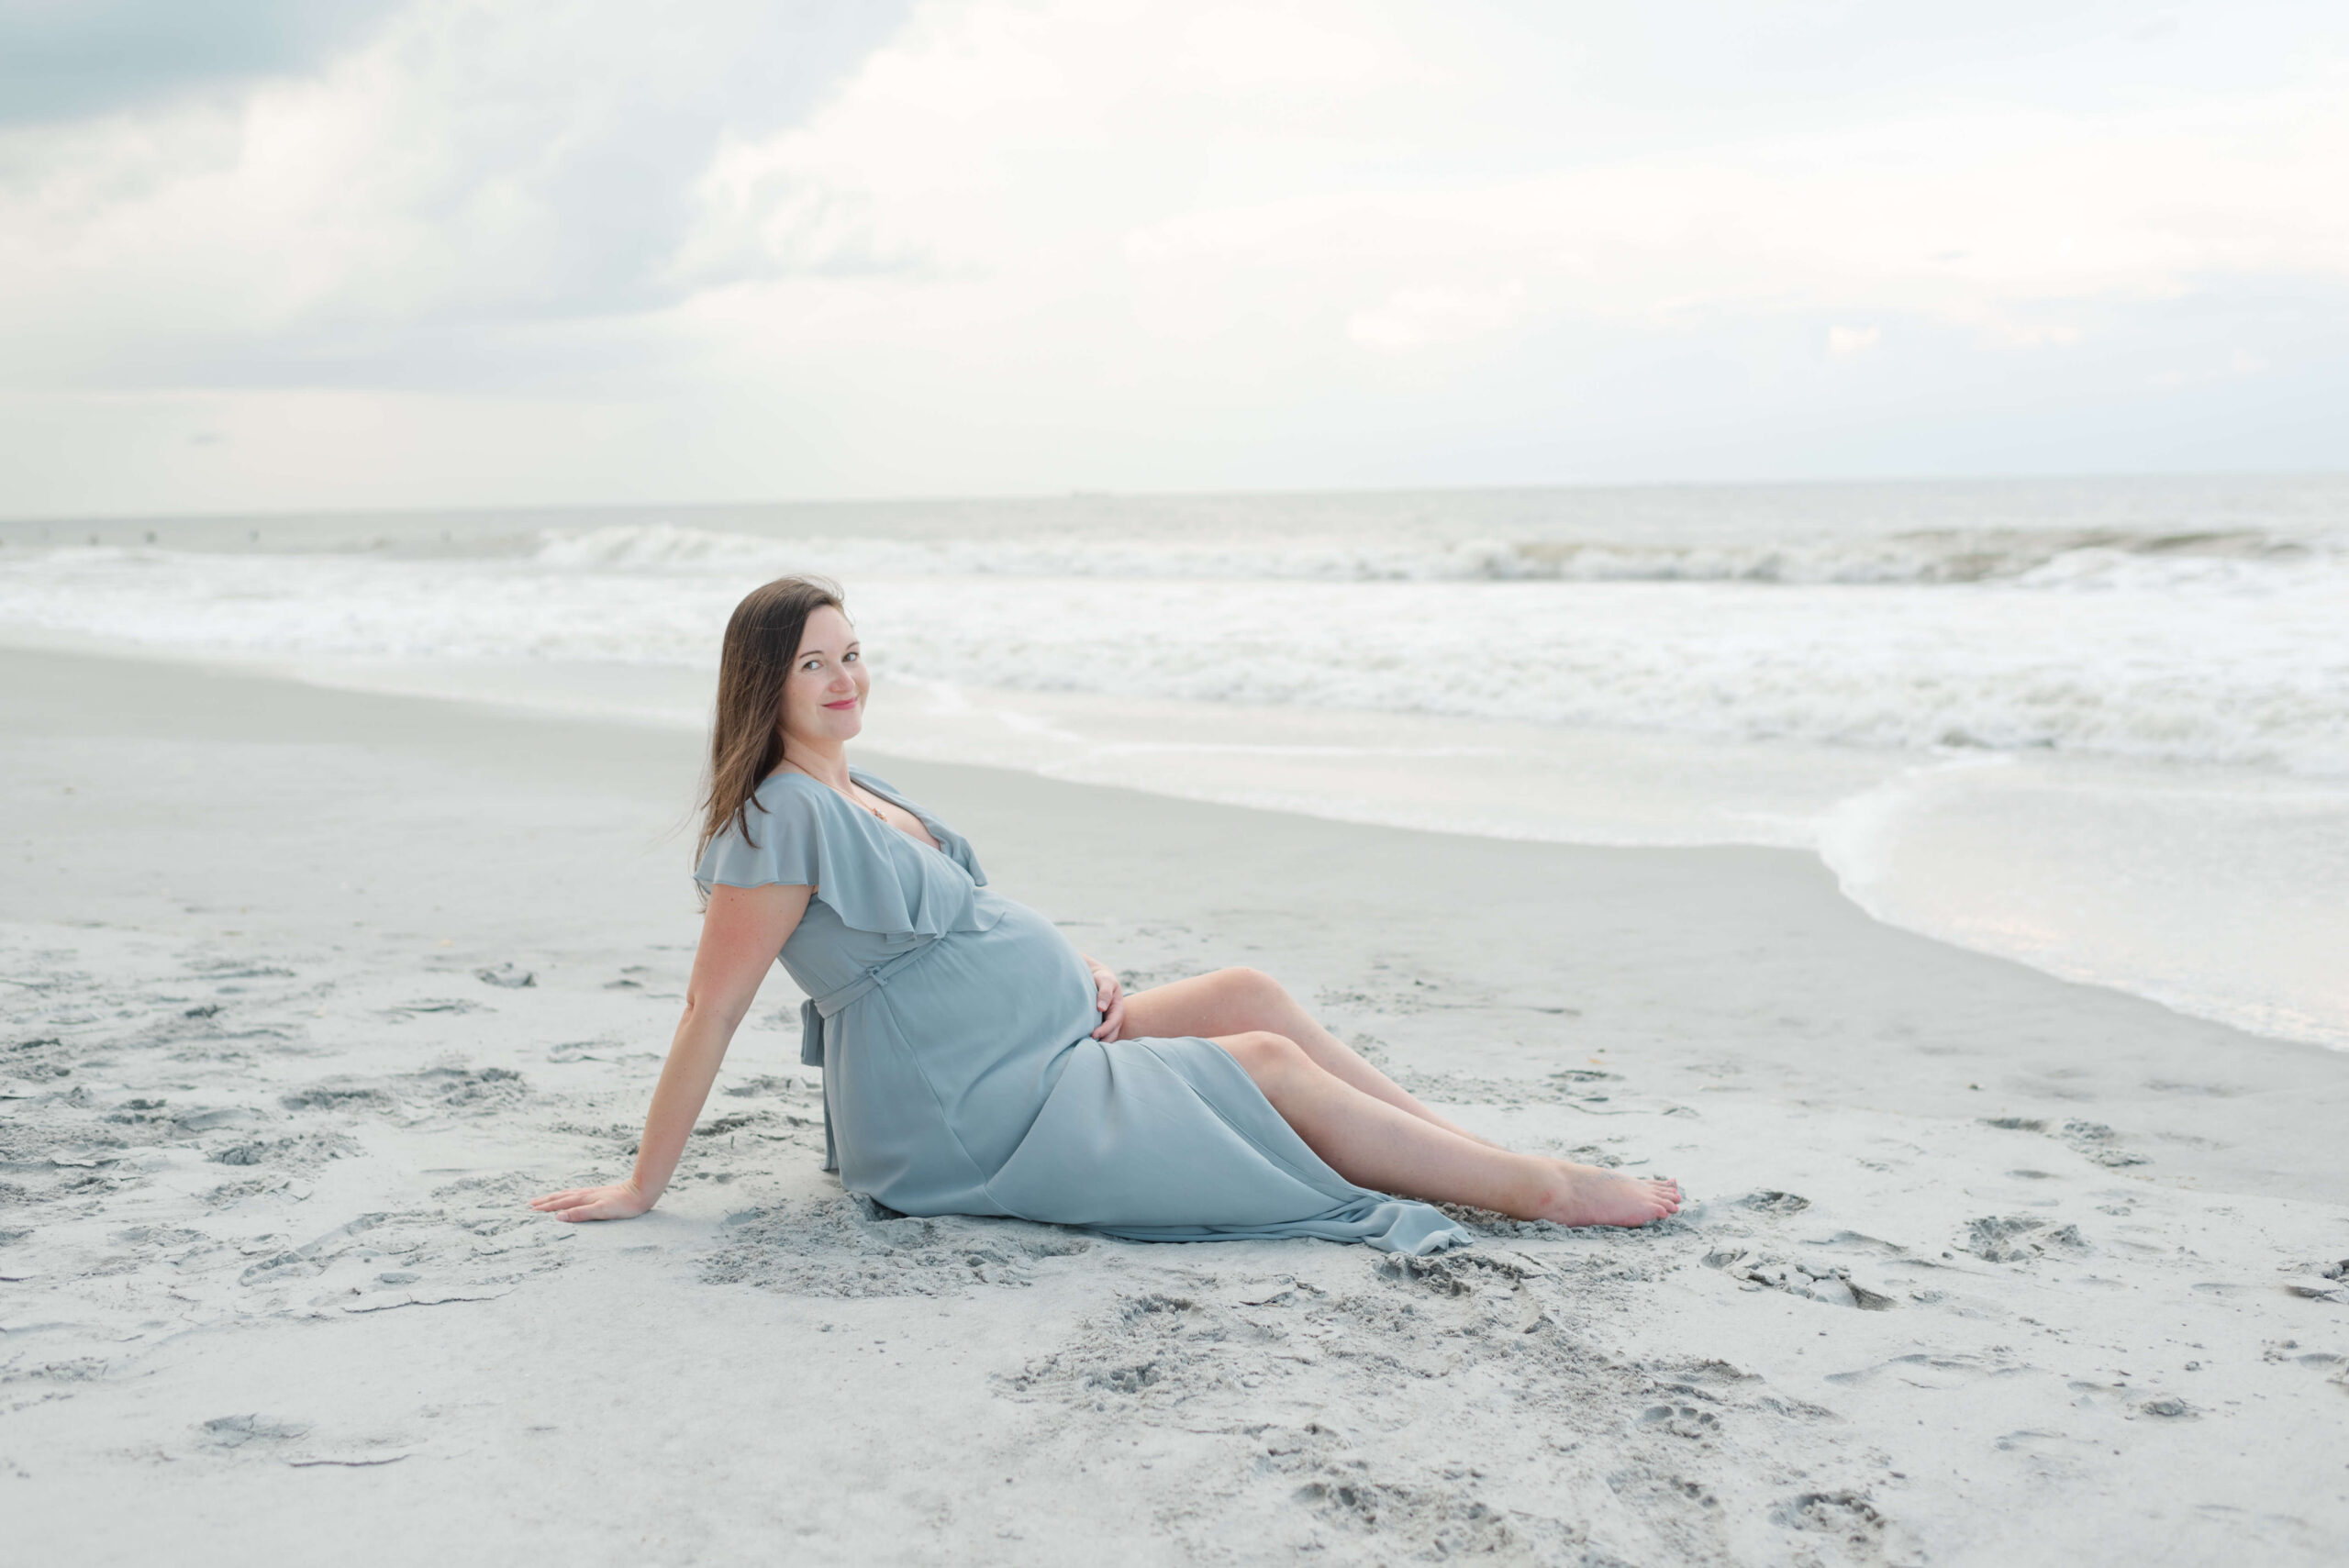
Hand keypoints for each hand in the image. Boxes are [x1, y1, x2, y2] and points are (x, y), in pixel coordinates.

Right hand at [531, 1181, 652, 1222]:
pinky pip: (575, 1194)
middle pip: (560, 1197)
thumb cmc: (623, 1205)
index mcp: (583, 1199)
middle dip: (544, 1202)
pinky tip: (567, 1196)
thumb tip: (558, 1217)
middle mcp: (585, 1194)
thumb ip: (580, 1214)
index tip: (530, 1211)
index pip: (559, 1204)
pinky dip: (565, 1195)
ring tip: (542, 1200)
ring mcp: (591, 1193)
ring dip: (553, 1198)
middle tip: (529, 1205)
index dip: (545, 1208)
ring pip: (566, 1194)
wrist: (640, 1192)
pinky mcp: (597, 1193)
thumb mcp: (601, 1211)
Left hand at [1084, 958, 1126, 1041]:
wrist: (1099, 978)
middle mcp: (1115, 1019)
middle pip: (1111, 1035)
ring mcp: (1108, 1022)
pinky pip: (1100, 1035)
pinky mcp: (1101, 1024)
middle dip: (1102, 1042)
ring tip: (1085, 1048)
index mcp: (1118, 1009)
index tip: (1093, 1035)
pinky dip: (1094, 1040)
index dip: (1104, 1030)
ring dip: (1098, 1044)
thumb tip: (1101, 1008)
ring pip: (1106, 1038)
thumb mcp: (1106, 981)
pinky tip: (1083, 1043)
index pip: (1113, 1024)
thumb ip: (1105, 993)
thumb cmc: (1103, 979)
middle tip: (1088, 1047)